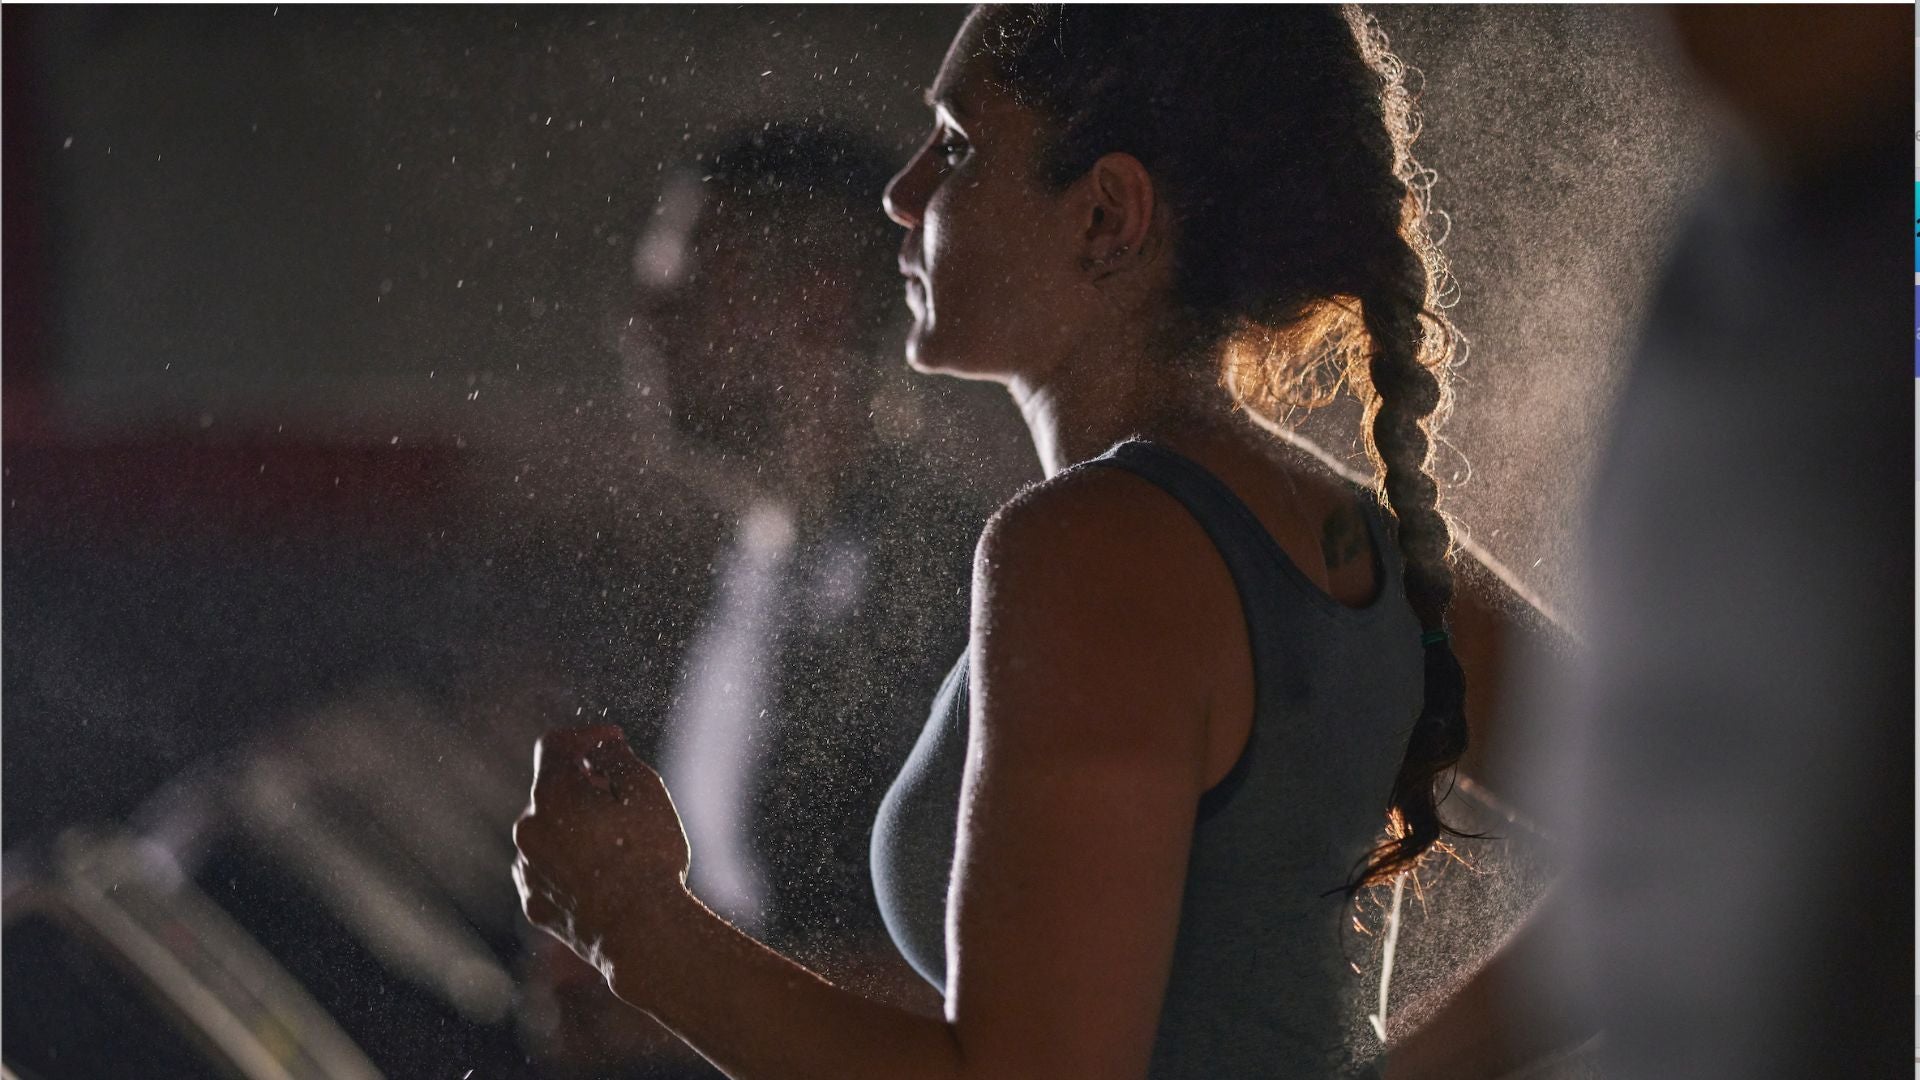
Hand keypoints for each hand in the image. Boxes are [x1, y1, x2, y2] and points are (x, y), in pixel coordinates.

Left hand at [512, 724, 690, 995]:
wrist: (641, 933)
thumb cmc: (649, 858)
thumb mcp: (646, 792)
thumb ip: (618, 758)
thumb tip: (603, 747)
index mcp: (551, 796)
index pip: (555, 745)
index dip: (586, 736)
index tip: (613, 743)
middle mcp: (527, 829)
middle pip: (553, 791)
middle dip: (585, 788)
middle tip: (626, 801)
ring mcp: (526, 869)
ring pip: (549, 833)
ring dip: (576, 829)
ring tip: (620, 848)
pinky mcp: (533, 903)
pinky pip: (548, 871)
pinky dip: (570, 866)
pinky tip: (604, 879)